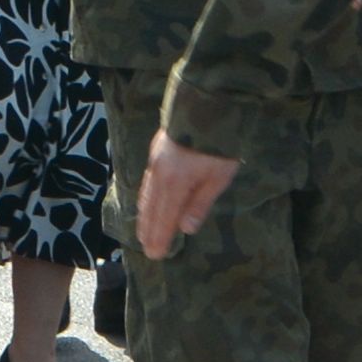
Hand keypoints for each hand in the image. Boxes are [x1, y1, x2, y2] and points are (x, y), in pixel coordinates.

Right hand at [138, 131, 240, 261]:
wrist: (206, 107)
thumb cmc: (218, 145)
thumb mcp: (218, 177)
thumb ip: (200, 203)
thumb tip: (185, 228)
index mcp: (174, 184)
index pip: (164, 219)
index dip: (160, 238)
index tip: (156, 255)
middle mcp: (159, 175)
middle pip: (151, 209)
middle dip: (149, 231)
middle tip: (147, 250)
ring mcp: (155, 162)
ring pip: (146, 195)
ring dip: (145, 216)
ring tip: (143, 232)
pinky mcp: (156, 151)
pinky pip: (147, 182)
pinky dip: (145, 198)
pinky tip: (146, 202)